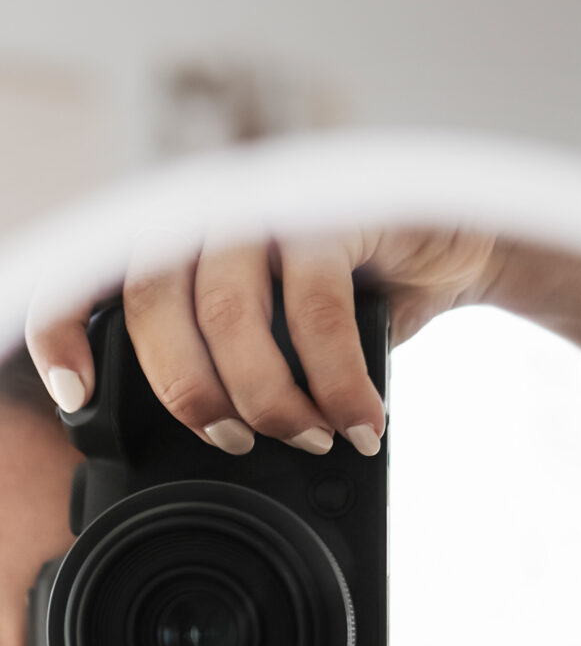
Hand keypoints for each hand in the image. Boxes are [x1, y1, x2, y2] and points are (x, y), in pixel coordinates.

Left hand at [25, 226, 498, 456]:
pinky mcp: (330, 212)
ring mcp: (266, 203)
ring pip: (228, 311)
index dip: (63, 332)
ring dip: (267, 396)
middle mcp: (211, 210)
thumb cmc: (358, 294)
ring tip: (311, 437)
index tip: (77, 395)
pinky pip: (317, 311)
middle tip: (235, 443)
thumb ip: (235, 357)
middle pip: (154, 303)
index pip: (91, 272)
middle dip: (192, 393)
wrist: (452, 251)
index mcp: (182, 238)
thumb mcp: (282, 332)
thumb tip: (214, 432)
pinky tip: (360, 419)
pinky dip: (338, 382)